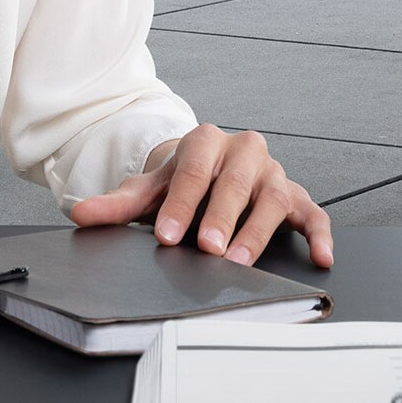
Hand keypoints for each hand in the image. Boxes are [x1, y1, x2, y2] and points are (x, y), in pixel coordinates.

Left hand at [68, 124, 332, 269]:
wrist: (208, 173)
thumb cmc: (182, 184)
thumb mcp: (149, 190)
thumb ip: (118, 204)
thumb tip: (81, 214)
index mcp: (205, 140)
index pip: (193, 171)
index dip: (180, 204)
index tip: (168, 235)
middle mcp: (243, 150)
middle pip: (233, 183)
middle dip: (220, 217)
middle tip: (208, 248)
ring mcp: (272, 172)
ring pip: (273, 198)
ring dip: (257, 231)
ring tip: (241, 262)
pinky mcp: (297, 195)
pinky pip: (313, 213)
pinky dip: (319, 234)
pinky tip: (319, 257)